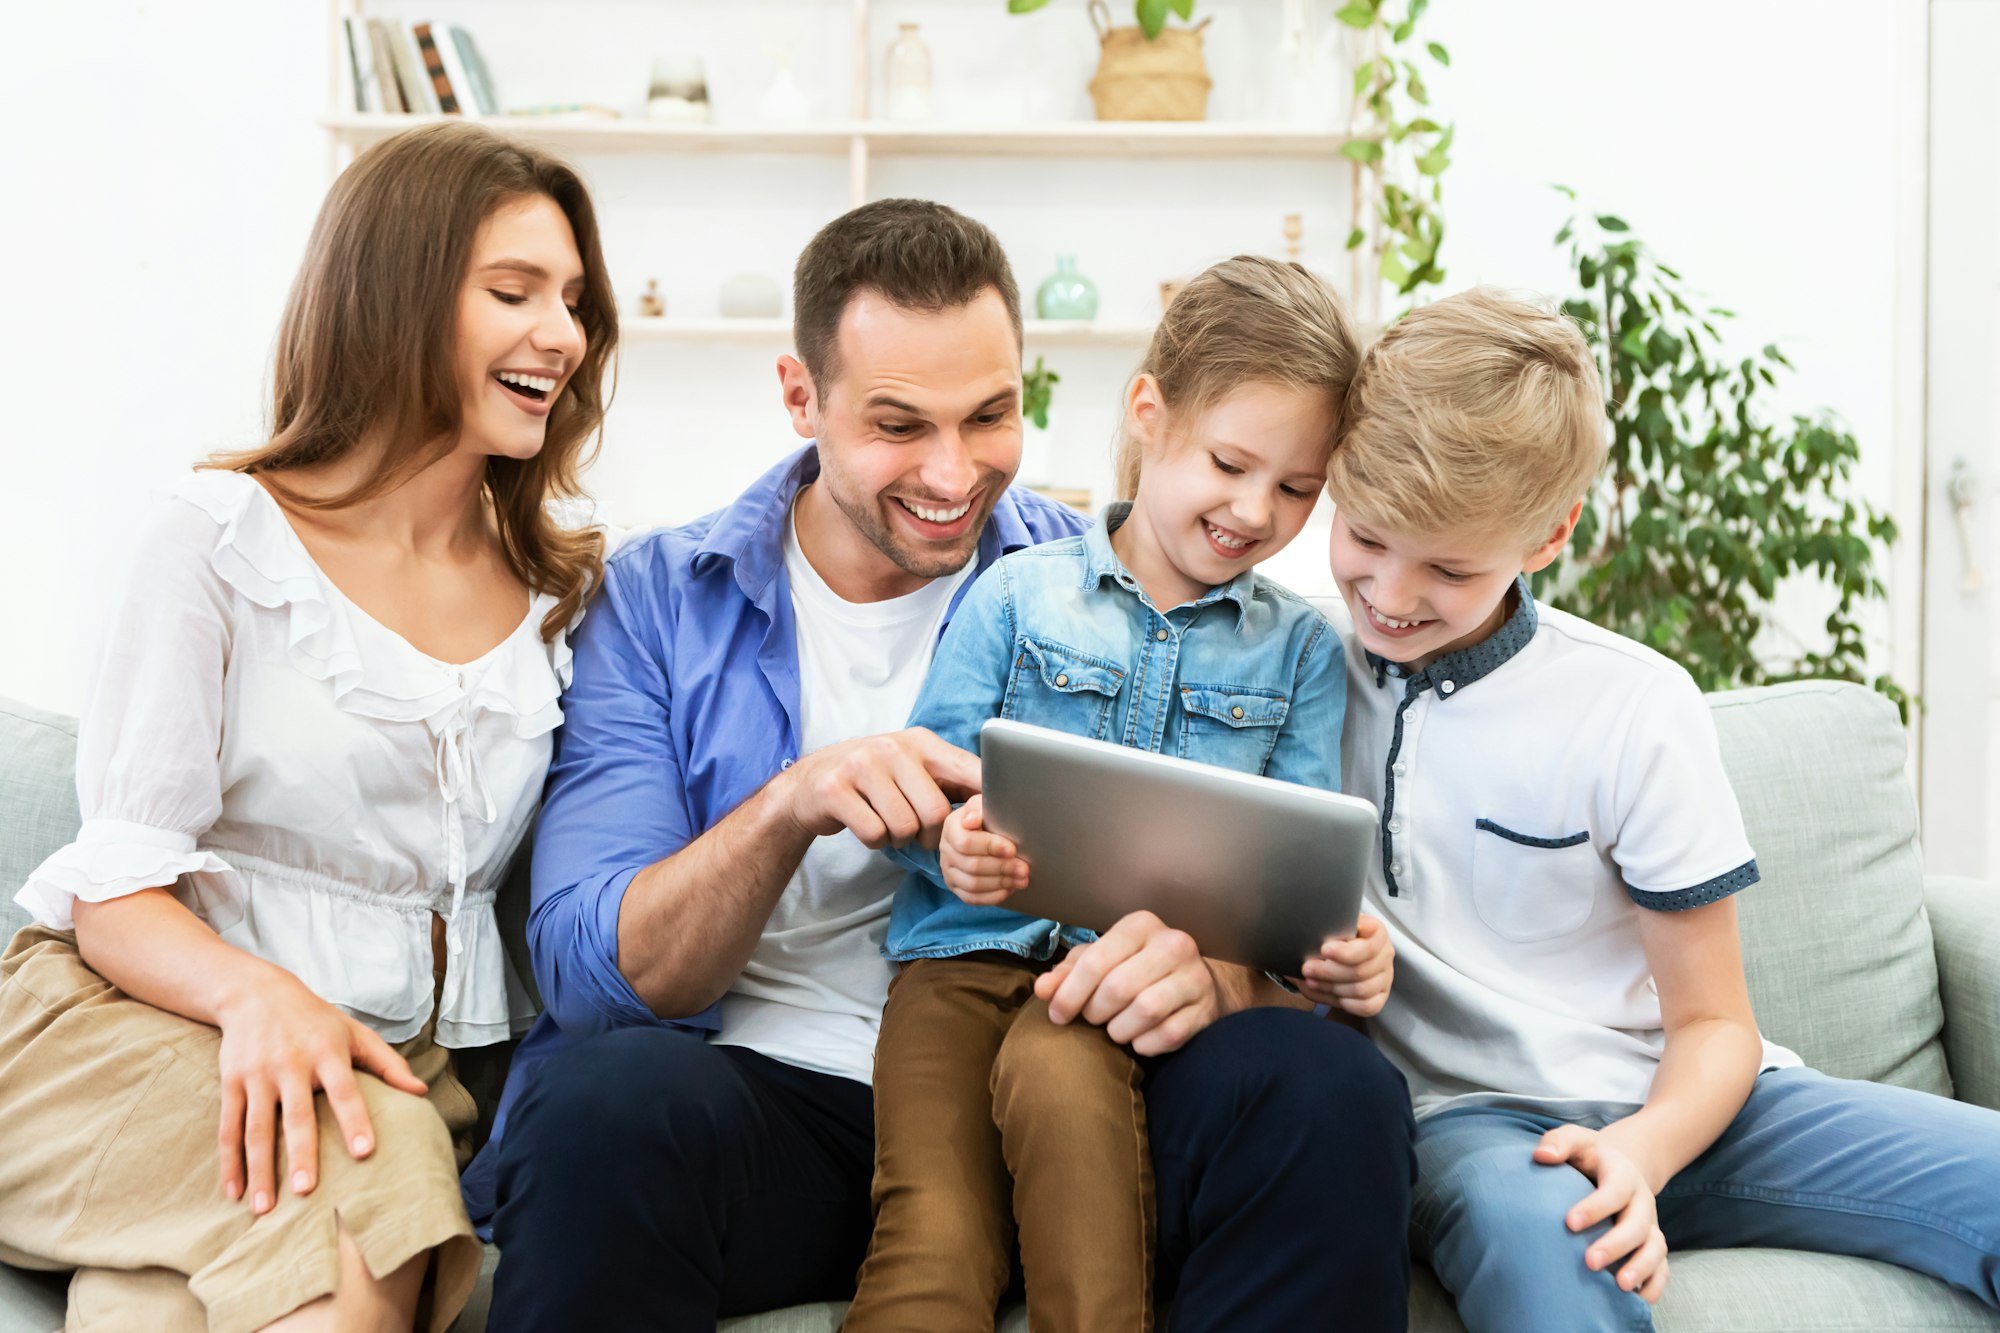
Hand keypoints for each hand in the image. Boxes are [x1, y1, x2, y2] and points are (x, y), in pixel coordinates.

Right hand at [214, 975, 427, 1213]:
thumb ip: (388, 1064)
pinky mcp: (231, 1082)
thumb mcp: (355, 1032)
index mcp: (327, 1053)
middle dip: (300, 1153)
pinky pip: (228, 1127)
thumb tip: (421, 1093)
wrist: (255, 993)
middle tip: (306, 1191)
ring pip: (257, 1128)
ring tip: (263, 1208)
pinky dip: (229, 1162)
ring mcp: (257, 1075)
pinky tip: (234, 1192)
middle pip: (296, 1115)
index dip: (355, 1121)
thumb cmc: (316, 1019)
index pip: (345, 1090)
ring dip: (259, 1169)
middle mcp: (290, 1064)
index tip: (365, 1153)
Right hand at [776, 727, 980, 850]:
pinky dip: (875, 841)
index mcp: (922, 741)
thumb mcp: (914, 769)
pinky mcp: (834, 790)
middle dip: (929, 835)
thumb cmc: (874, 781)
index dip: (981, 808)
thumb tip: (997, 809)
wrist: (809, 785)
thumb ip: (953, 781)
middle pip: (934, 812)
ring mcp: (861, 765)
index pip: (970, 772)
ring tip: (887, 824)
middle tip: (916, 833)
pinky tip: (866, 825)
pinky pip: (874, 834)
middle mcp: (892, 746)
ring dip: (898, 839)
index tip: (981, 829)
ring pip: (903, 827)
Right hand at [940, 794, 1029, 905]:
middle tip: (1024, 868)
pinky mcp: (956, 887)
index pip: (965, 842)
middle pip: (971, 866)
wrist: (984, 831)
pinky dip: (993, 896)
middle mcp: (945, 850)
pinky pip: (972, 899)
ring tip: (1022, 880)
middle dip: (1001, 868)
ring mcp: (949, 871)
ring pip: (972, 884)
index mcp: (951, 828)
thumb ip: (979, 807)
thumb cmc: (988, 817)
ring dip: (1000, 883)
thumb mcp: (985, 805)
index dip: (990, 847)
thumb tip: (972, 820)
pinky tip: (1010, 889)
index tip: (1012, 849)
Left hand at [1033, 910, 1218, 1055]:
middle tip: (1092, 1018)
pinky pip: (1167, 1035)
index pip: (1095, 961)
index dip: (1068, 993)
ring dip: (1119, 1030)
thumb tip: (1042, 989)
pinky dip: (1144, 1044)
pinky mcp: (1206, 1009)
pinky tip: (1138, 1038)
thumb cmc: (1135, 969)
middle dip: (1095, 1012)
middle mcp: (1173, 944)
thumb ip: (1068, 973)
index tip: (1057, 1015)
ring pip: (1144, 1011)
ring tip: (1115, 1028)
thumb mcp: (1101, 961)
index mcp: (1141, 925)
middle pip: (1117, 988)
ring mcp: (1195, 976)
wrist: (1195, 984)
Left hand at [1297, 913, 1394, 1016]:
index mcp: (1377, 932)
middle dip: (1328, 972)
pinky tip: (1327, 993)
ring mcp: (1385, 977)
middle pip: (1360, 970)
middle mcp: (1385, 954)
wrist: (1335, 949)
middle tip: (1307, 968)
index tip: (1324, 949)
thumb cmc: (1333, 932)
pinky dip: (1344, 1002)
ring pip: (1361, 989)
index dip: (1346, 952)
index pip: (1368, 946)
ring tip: (1310, 980)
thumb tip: (1318, 931)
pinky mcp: (1380, 996)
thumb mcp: (1333, 922)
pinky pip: (1366, 1006)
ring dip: (1331, 987)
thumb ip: (1331, 925)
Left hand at [1534, 1125, 1670, 1302]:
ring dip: (1640, 1268)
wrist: (1618, 1166)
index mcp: (1623, 1175)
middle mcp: (1642, 1201)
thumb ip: (1559, 1142)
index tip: (1569, 1222)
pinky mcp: (1653, 1244)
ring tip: (1619, 1286)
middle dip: (1615, 1245)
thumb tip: (1542, 1156)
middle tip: (1589, 1262)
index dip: (1596, 1207)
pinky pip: (1662, 1268)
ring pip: (1655, 1248)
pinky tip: (1637, 1300)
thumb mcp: (1575, 1140)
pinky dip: (1654, 1285)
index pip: (1614, 1191)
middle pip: (1636, 1225)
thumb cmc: (1588, 1156)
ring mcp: (1650, 1225)